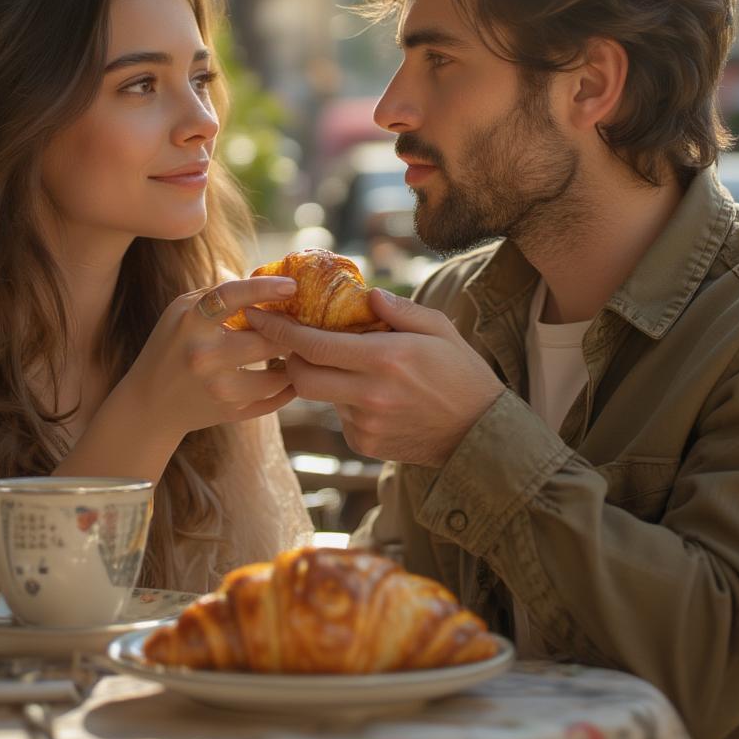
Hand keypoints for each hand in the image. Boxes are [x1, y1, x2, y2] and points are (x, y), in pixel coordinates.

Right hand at [119, 275, 297, 439]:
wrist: (150, 402)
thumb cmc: (171, 346)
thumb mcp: (182, 311)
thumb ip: (219, 294)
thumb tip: (266, 282)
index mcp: (191, 323)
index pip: (231, 296)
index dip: (264, 288)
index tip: (291, 285)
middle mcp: (204, 356)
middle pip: (266, 340)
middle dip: (289, 331)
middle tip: (301, 323)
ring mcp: (218, 389)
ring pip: (277, 376)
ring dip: (293, 362)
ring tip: (296, 350)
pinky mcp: (231, 413)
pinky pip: (275, 399)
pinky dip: (289, 386)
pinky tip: (290, 374)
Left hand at [246, 287, 504, 465]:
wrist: (482, 436)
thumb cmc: (462, 373)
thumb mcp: (439, 329)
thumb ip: (399, 309)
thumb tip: (366, 294)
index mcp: (385, 358)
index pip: (313, 344)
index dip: (279, 329)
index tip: (256, 314)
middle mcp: (369, 393)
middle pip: (301, 376)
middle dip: (287, 357)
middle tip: (291, 342)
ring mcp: (366, 423)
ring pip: (321, 396)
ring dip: (324, 378)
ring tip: (354, 367)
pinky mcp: (366, 445)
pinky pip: (340, 418)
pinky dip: (345, 402)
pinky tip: (374, 396)